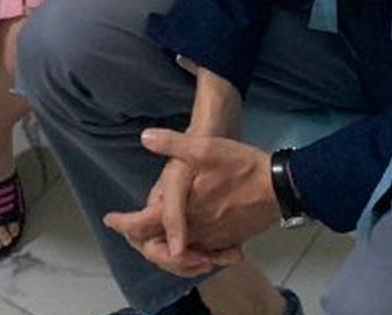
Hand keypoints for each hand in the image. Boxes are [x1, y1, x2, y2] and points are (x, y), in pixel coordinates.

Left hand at [104, 129, 281, 273]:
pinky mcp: (227, 241)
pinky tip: (188, 238)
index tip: (110, 219)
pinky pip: (200, 253)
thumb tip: (146, 136)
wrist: (280, 186)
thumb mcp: (206, 147)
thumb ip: (174, 144)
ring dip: (163, 247)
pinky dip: (188, 250)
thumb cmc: (241, 165)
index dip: (123, 223)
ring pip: (179, 254)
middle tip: (129, 225)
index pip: (143, 224)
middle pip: (158, 247)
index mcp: (184, 210)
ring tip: (154, 231)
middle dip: (141, 239)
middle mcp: (195, 231)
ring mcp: (212, 239)